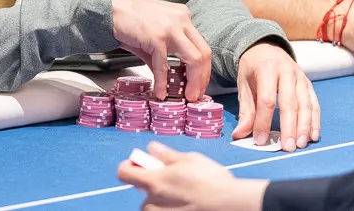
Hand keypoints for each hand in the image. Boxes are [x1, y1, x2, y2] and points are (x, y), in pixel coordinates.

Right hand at [110, 0, 211, 99]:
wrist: (110, 8)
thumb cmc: (128, 19)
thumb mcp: (153, 35)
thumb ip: (163, 54)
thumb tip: (166, 76)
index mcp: (182, 17)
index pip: (201, 46)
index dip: (203, 68)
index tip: (199, 83)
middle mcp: (181, 20)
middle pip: (204, 53)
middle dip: (203, 78)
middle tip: (197, 93)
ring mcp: (171, 28)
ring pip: (194, 59)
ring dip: (194, 81)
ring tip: (187, 95)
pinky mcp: (157, 37)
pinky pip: (164, 65)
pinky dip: (163, 82)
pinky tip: (160, 92)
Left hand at [117, 142, 267, 210]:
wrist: (229, 206)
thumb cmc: (211, 182)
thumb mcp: (189, 159)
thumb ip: (165, 155)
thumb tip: (152, 148)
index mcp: (152, 182)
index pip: (124, 173)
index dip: (130, 166)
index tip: (139, 164)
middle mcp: (151, 203)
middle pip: (144, 191)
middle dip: (155, 186)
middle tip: (175, 181)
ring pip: (156, 205)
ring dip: (165, 199)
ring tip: (187, 194)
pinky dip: (174, 208)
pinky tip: (191, 204)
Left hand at [233, 42, 317, 151]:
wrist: (266, 48)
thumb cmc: (253, 69)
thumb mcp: (243, 85)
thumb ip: (245, 111)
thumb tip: (240, 134)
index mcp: (266, 70)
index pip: (267, 100)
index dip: (263, 121)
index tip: (260, 140)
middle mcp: (286, 72)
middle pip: (289, 104)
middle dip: (289, 128)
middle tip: (287, 147)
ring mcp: (300, 77)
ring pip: (305, 105)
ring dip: (304, 127)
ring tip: (299, 145)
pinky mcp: (309, 84)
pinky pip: (314, 104)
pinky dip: (315, 121)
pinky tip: (312, 136)